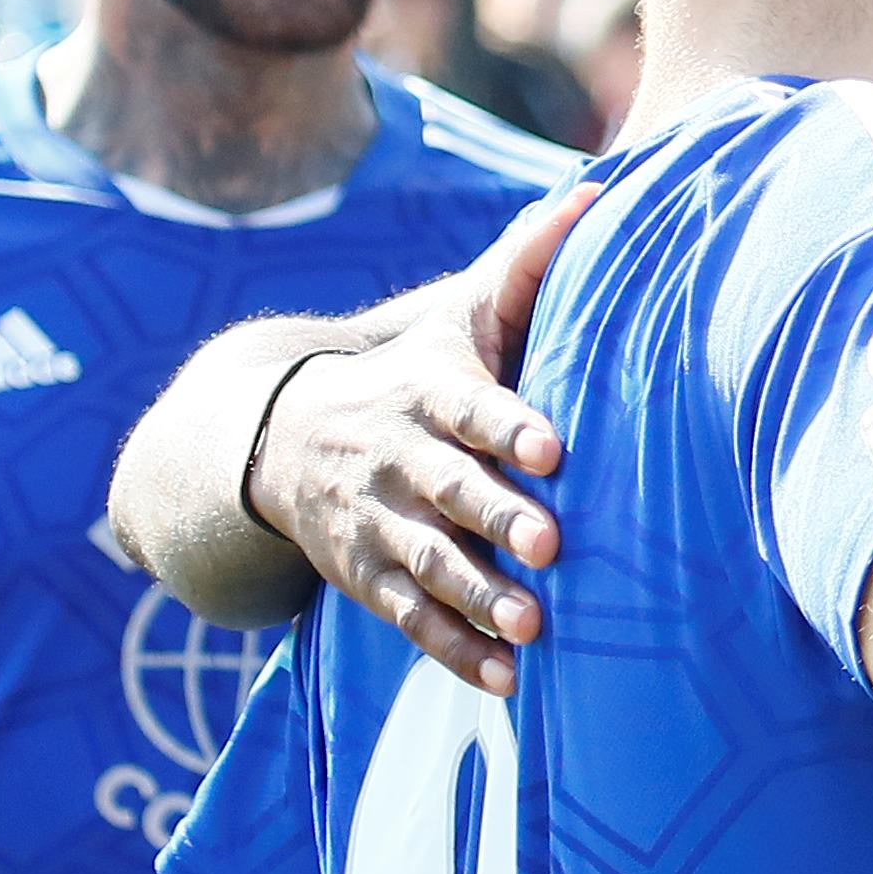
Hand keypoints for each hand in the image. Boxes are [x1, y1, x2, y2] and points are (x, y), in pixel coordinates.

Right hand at [253, 183, 590, 692]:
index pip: (471, 407)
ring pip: (429, 564)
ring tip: (534, 627)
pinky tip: (508, 683)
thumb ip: (525, 265)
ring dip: (479, 598)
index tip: (554, 447)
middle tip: (551, 546)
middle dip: (498, 518)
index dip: (509, 426)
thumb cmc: (408, 373)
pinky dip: (455, 653)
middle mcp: (398, 460)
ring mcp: (376, 523)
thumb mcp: (451, 316)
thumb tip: (596, 190)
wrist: (276, 436)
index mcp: (428, 393)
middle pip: (450, 491)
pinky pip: (408, 620)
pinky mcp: (364, 577)